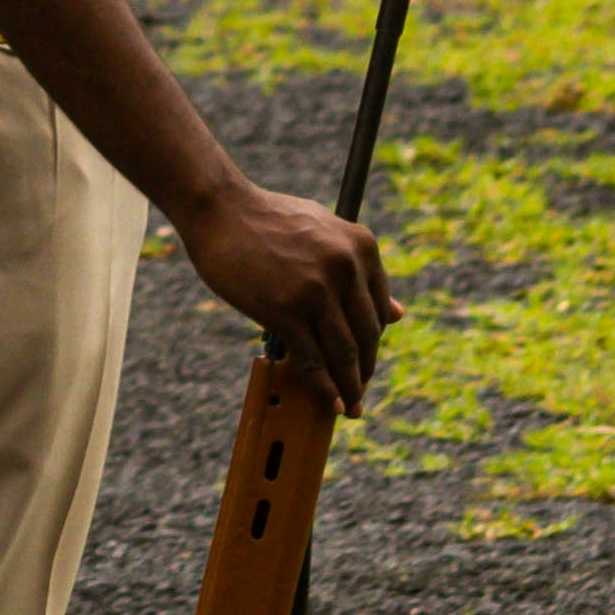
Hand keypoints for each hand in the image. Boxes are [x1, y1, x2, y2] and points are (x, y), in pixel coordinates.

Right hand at [178, 177, 395, 415]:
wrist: (217, 208)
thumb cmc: (265, 219)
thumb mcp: (324, 232)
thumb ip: (359, 271)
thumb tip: (396, 314)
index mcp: (361, 246)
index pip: (379, 309)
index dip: (373, 343)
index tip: (364, 361)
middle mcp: (345, 267)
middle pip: (366, 335)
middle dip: (364, 370)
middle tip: (359, 393)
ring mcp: (316, 290)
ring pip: (344, 353)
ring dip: (350, 386)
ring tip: (350, 407)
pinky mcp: (285, 310)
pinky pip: (313, 359)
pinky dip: (324, 387)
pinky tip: (329, 402)